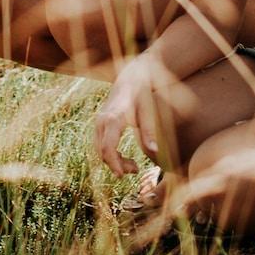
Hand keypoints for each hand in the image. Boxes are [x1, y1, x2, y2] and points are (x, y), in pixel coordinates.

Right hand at [93, 58, 162, 175]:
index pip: (107, 147)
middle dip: (117, 165)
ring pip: (100, 149)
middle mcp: (102, 121)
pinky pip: (100, 144)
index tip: (123, 176)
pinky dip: (110, 154)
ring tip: (133, 165)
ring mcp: (99, 122)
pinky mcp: (100, 124)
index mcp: (113, 119)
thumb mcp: (148, 112)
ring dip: (114, 161)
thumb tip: (155, 152)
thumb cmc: (141, 95)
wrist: (130, 78)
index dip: (113, 164)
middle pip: (102, 151)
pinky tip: (124, 157)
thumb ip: (149, 132)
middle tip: (136, 169)